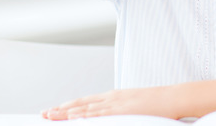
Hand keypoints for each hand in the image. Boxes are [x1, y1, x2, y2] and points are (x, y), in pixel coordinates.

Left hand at [41, 86, 180, 120]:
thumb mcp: (135, 106)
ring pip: (85, 108)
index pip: (86, 102)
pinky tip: (72, 119)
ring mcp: (115, 104)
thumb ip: (121, 112)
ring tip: (50, 116)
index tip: (55, 110)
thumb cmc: (157, 104)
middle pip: (81, 104)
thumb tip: (111, 119)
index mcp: (114, 97)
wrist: (172, 98)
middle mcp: (111, 98)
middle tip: (44, 114)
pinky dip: (83, 116)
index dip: (69, 106)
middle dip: (61, 110)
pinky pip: (98, 115)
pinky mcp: (121, 110)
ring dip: (66, 113)